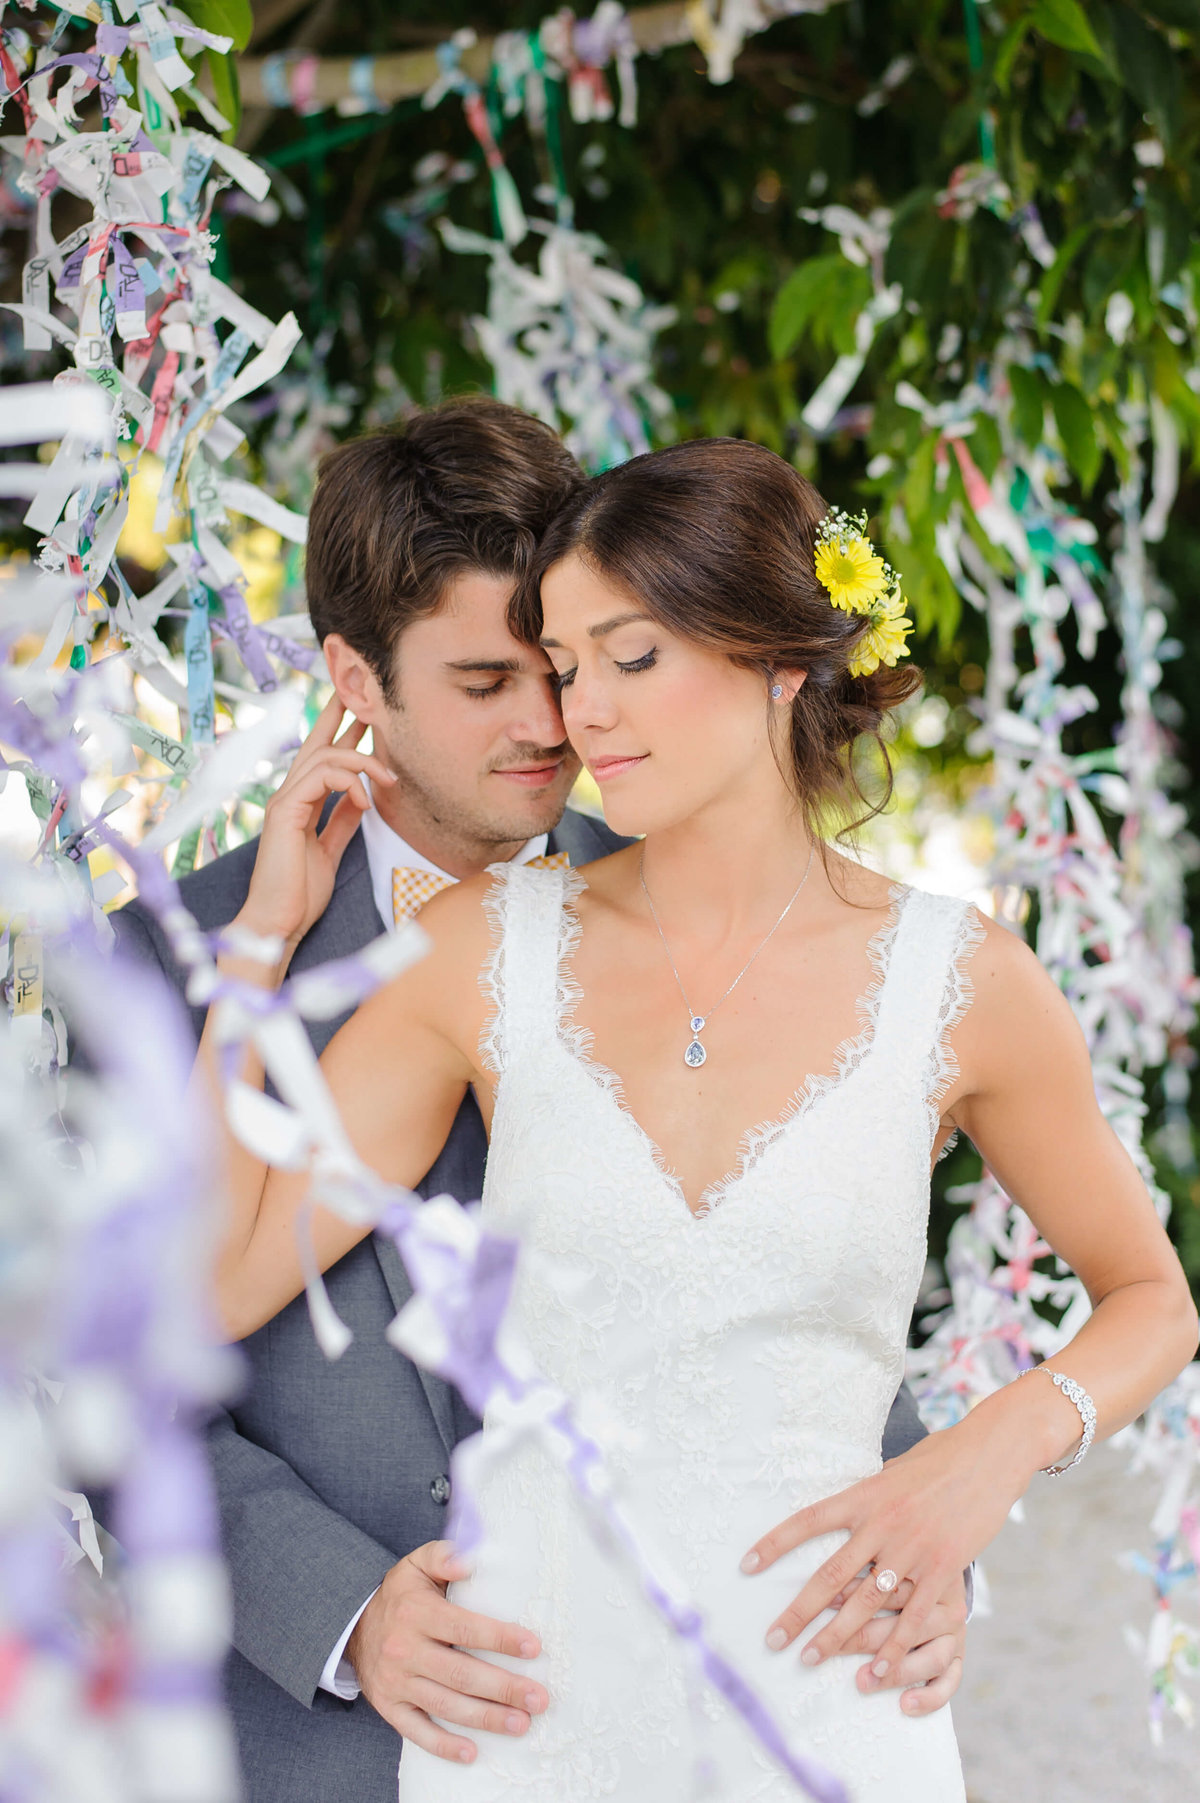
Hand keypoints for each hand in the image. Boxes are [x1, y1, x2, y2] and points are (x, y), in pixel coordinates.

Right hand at [236, 695, 395, 957]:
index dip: (338, 732)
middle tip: (367, 701)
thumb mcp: (331, 850)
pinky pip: (319, 779)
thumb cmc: (300, 893)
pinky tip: (365, 800)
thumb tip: (362, 799)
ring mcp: (283, 802)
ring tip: (389, 778)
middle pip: (315, 744)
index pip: (320, 759)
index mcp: (300, 804)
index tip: (361, 714)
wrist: (279, 922)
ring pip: (323, 757)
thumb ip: (342, 822)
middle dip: (341, 718)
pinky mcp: (284, 813)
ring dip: (362, 762)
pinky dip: (348, 784)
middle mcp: (288, 796)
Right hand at [346, 1541, 548, 1764]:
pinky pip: (416, 1731)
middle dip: (503, 1688)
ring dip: (486, 1718)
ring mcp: (396, 1682)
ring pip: (445, 1705)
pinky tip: (472, 1752)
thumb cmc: (400, 1594)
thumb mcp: (417, 1564)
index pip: (464, 1628)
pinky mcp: (389, 1706)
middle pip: (461, 1674)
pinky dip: (443, 1745)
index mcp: (417, 1613)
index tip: (533, 1648)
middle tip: (539, 1698)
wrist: (352, 1624)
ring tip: (521, 1724)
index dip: (499, 1639)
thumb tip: (469, 1562)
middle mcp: (405, 1649)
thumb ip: (444, 1556)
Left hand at [741, 1416, 1021, 1685]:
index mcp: (863, 1495)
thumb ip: (867, 1498)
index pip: (808, 1521)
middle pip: (831, 1574)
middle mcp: (882, 1523)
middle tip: (773, 1640)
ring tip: (810, 1660)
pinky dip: (892, 1646)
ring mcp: (913, 1547)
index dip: (775, 1544)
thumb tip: (843, 1512)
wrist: (989, 1455)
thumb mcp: (892, 1471)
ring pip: (866, 1602)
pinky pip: (913, 1615)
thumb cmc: (939, 1459)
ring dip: (836, 1636)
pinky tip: (874, 1670)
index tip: (746, 1566)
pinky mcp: (944, 1567)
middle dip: (798, 1610)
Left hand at [826, 1569, 966, 1715]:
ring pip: (931, 1657)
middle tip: (828, 1650)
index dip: (852, 1593)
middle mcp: (944, 1605)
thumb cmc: (905, 1564)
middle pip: (906, 1625)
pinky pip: (950, 1681)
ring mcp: (954, 1633)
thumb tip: (825, 1579)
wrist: (950, 1563)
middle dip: (864, 1639)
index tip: (825, 1603)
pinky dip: (930, 1696)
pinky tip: (905, 1704)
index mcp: (927, 1576)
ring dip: (896, 1672)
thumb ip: (861, 1563)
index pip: (889, 1587)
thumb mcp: (890, 1553)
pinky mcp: (958, 1656)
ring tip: (863, 1681)